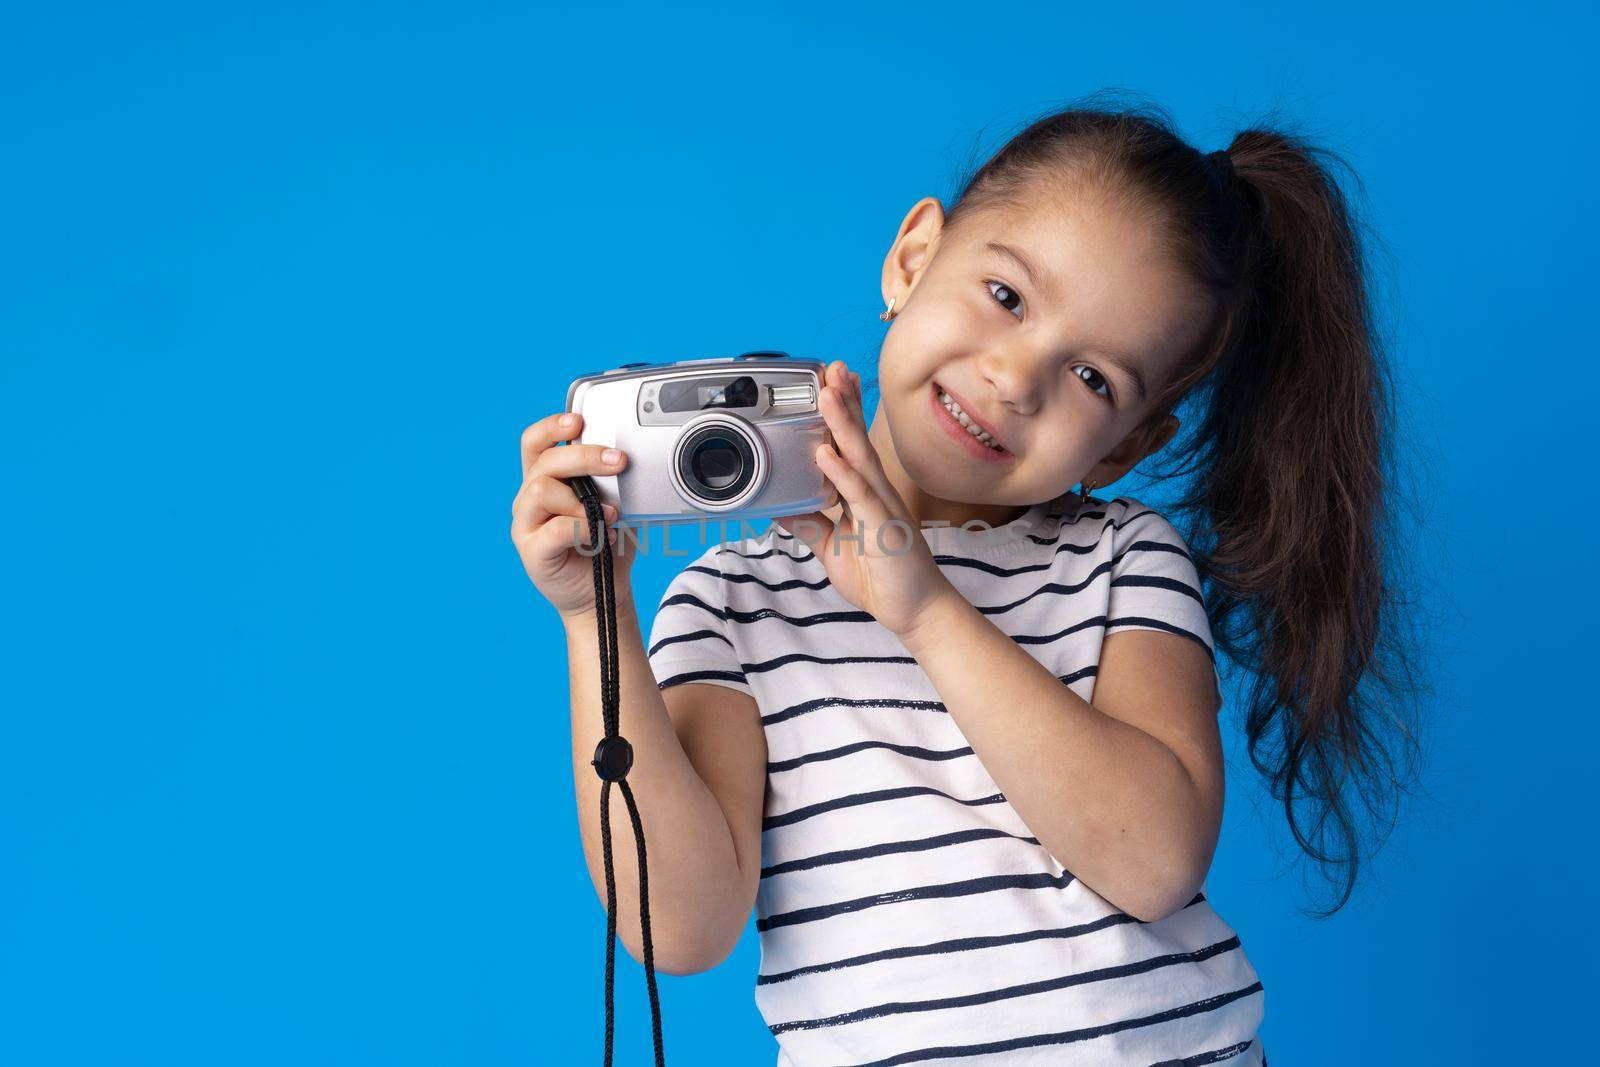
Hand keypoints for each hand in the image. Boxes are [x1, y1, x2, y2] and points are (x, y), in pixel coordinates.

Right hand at [509, 411, 637, 619]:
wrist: (601, 594)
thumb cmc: (605, 545)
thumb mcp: (612, 503)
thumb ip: (611, 481)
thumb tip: (628, 457)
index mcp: (543, 479)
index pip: (534, 442)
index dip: (552, 426)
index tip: (579, 421)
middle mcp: (528, 498)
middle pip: (544, 461)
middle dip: (584, 456)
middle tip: (618, 462)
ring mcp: (526, 525)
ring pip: (541, 490)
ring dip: (581, 497)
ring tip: (611, 512)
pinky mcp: (532, 551)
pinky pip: (554, 528)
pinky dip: (583, 526)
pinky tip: (603, 532)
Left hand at [774, 360, 954, 636]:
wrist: (915, 611)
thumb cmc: (882, 578)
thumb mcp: (832, 548)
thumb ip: (810, 525)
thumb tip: (782, 507)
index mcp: (865, 494)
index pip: (851, 445)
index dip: (841, 412)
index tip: (828, 382)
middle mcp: (875, 492)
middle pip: (857, 439)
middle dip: (844, 401)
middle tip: (830, 367)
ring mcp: (882, 507)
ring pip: (860, 458)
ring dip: (842, 424)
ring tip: (826, 393)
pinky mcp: (884, 528)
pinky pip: (859, 496)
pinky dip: (841, 473)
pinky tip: (825, 453)